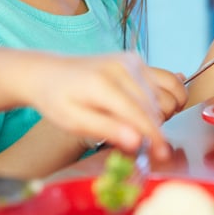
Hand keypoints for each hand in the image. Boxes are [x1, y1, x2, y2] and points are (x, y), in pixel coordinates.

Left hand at [24, 52, 185, 160]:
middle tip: (137, 142)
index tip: (163, 155)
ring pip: (163, 95)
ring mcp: (130, 60)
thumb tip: (137, 141)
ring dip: (159, 114)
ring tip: (134, 123)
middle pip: (156, 106)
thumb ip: (107, 129)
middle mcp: (121, 67)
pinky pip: (162, 82)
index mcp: (103, 83)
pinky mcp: (135, 59)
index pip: (140, 114)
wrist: (50, 72)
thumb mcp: (74, 122)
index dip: (154, 137)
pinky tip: (146, 108)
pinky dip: (161, 99)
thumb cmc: (58, 99)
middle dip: (154, 128)